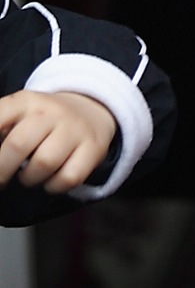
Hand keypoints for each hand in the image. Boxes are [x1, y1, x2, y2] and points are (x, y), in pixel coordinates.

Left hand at [0, 88, 115, 192]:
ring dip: (29, 179)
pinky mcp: (93, 147)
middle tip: (2, 179)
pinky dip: (53, 186)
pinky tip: (51, 179)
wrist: (91, 108)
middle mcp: (50, 111)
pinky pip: (68, 178)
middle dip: (2, 171)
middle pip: (17, 144)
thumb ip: (0, 129)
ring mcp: (74, 128)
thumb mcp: (18, 114)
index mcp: (25, 101)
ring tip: (29, 175)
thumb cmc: (43, 121)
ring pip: (44, 163)